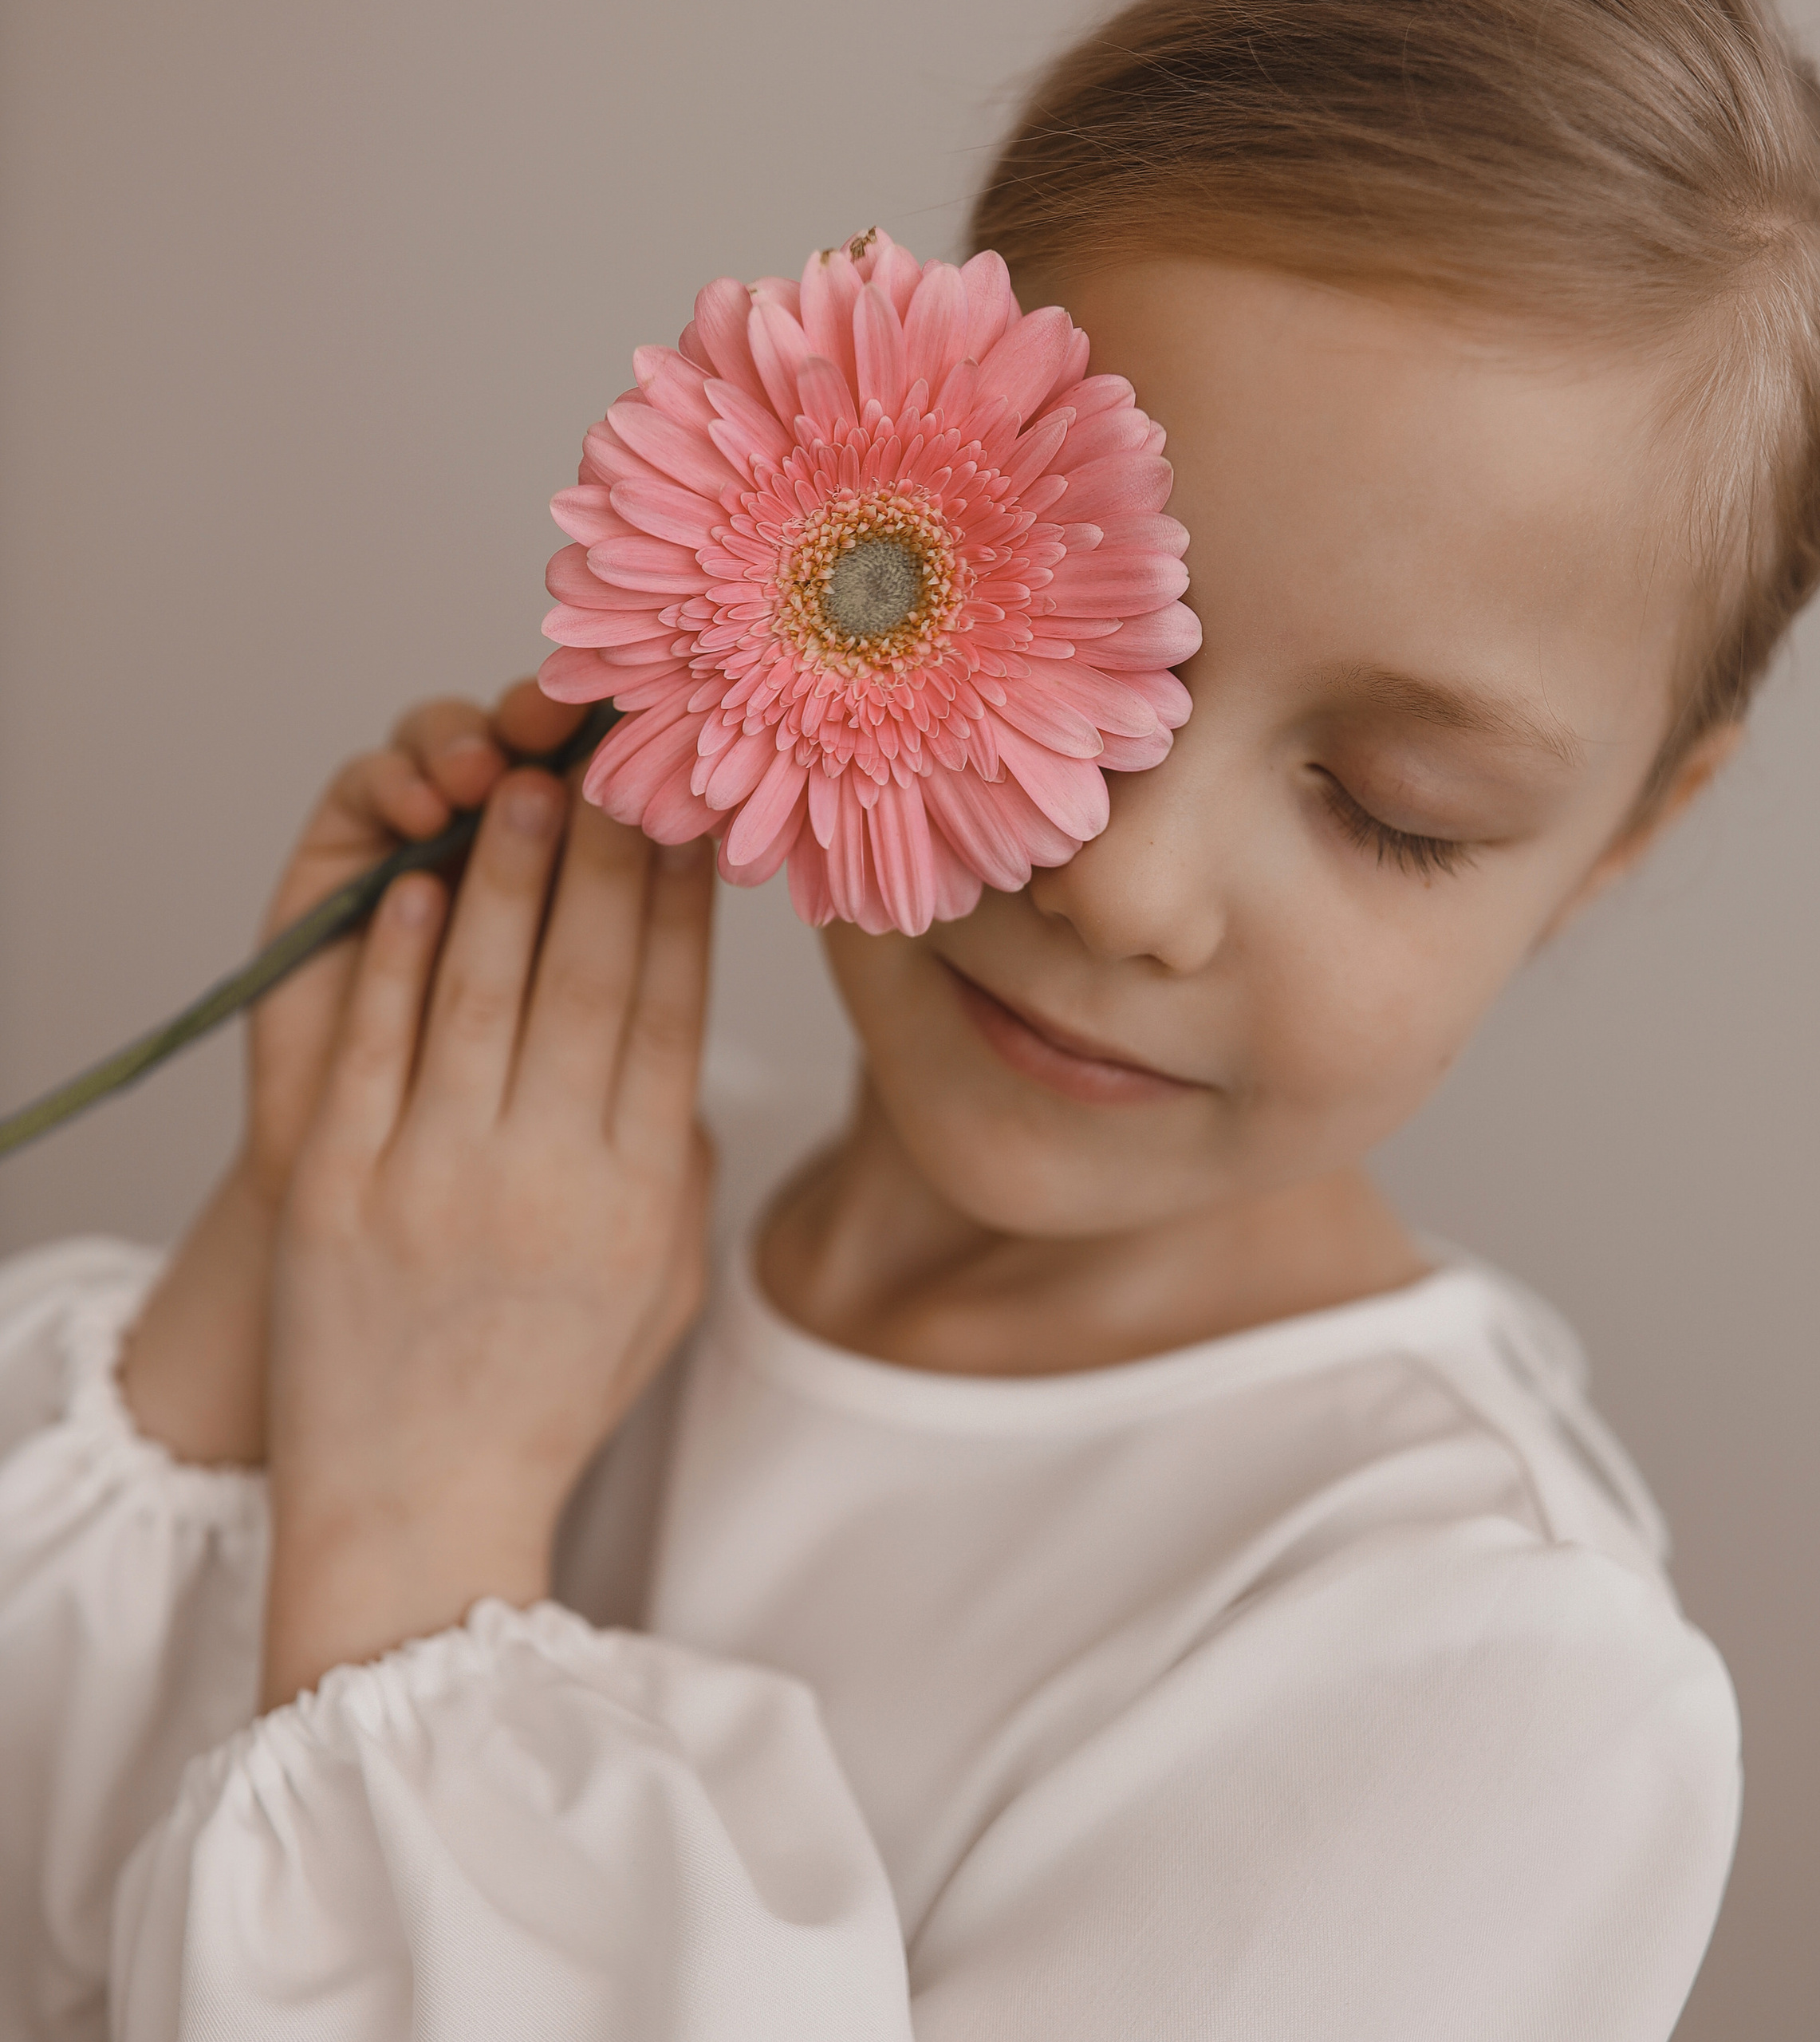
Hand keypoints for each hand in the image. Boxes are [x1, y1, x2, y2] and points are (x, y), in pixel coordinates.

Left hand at [260, 768, 713, 1708]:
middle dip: (609, 856)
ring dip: (508, 876)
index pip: (668, 1012)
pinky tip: (416, 888)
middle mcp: (554, 1175)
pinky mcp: (340, 1190)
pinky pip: (376, 1049)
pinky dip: (396, 961)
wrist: (423, 1510)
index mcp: (642, 1195)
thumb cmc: (552, 1395)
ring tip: (524, 789)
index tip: (686, 827)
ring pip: (486, 991)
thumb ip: (679, 1167)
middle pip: (589, 977)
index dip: (680, 905)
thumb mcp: (663, 1288)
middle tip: (615, 766)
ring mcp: (441, 1177)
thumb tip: (674, 1054)